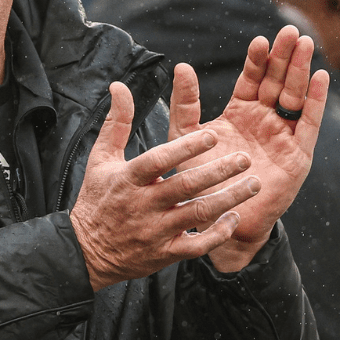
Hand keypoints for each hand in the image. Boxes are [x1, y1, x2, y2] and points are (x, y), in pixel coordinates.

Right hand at [69, 80, 262, 290]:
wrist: (86, 252)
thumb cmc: (97, 199)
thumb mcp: (101, 159)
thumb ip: (117, 122)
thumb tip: (120, 87)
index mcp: (128, 178)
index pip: (159, 160)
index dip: (185, 148)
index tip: (212, 135)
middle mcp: (143, 205)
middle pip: (185, 186)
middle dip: (218, 172)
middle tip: (245, 159)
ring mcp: (155, 231)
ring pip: (198, 214)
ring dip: (229, 199)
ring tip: (253, 185)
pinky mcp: (165, 253)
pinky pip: (197, 246)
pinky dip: (218, 233)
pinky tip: (234, 218)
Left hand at [170, 25, 328, 271]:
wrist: (219, 218)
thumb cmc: (200, 180)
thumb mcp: (185, 137)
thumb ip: (184, 104)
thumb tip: (181, 66)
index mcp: (240, 113)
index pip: (252, 79)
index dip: (257, 61)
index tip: (259, 41)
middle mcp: (264, 120)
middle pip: (278, 81)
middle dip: (284, 57)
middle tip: (290, 32)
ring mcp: (283, 136)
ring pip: (295, 96)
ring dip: (301, 70)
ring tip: (305, 44)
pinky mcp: (298, 155)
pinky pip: (310, 124)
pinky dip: (316, 101)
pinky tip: (320, 78)